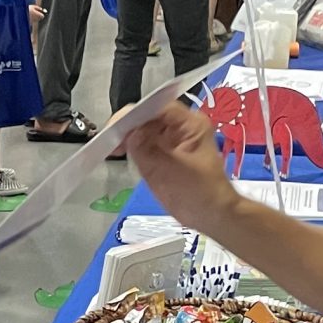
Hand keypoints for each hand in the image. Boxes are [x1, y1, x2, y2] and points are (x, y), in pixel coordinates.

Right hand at [125, 104, 239, 233]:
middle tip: (110, 141)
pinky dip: (130, 147)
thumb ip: (149, 150)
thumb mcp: (171, 171)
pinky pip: (142, 142)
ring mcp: (171, 139)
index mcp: (190, 124)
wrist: (212, 215)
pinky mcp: (163, 153)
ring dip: (126, 136)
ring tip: (112, 149)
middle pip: (148, 116)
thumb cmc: (201, 194)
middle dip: (127, 126)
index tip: (116, 127)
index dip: (134, 114)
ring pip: (142, 128)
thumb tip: (129, 134)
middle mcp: (181, 127)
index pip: (158, 108)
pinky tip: (119, 154)